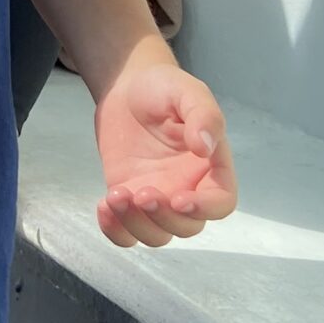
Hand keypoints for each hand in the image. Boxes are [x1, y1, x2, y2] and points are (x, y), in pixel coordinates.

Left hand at [93, 50, 236, 246]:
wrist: (126, 88)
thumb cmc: (164, 88)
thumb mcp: (187, 91)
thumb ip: (203, 115)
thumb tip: (206, 147)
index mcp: (212, 168)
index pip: (220, 203)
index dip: (204, 209)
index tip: (179, 199)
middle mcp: (189, 189)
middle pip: (187, 227)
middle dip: (164, 218)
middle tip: (140, 192)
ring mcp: (159, 197)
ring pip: (157, 235)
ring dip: (137, 225)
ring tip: (115, 196)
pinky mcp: (130, 198)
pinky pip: (127, 232)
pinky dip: (115, 230)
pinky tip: (103, 207)